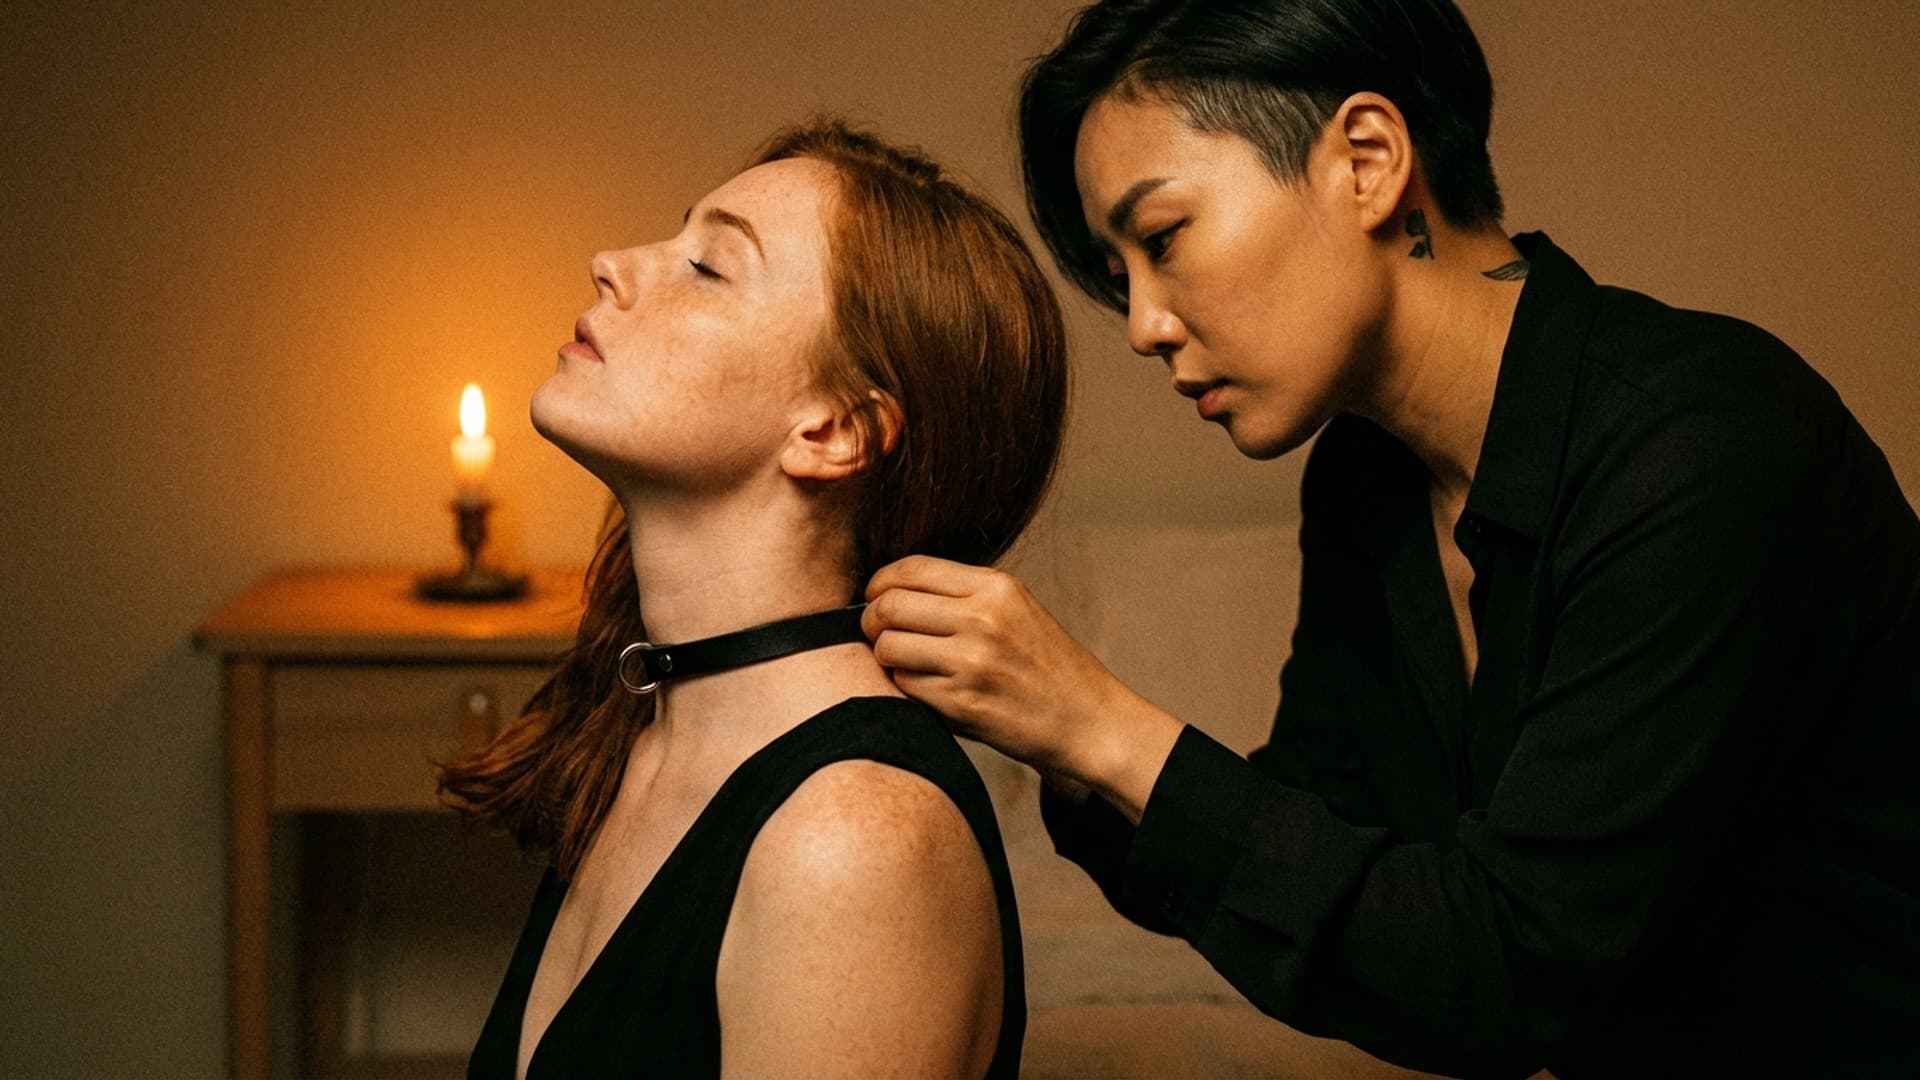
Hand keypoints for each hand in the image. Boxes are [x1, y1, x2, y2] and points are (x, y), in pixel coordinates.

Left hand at [862, 555, 1183, 816]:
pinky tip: (926, 691)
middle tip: (877, 635)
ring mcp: (971, 661)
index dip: (880, 583)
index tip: (875, 598)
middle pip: (889, 605)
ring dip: (885, 657)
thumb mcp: (1017, 610)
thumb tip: (894, 591)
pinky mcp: (962, 703)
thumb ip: (964, 596)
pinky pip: (903, 685)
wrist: (1090, 721)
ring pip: (888, 646)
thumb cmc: (1049, 668)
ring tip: (902, 665)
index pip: (910, 568)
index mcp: (996, 587)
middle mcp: (982, 618)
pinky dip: (904, 688)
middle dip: (871, 620)